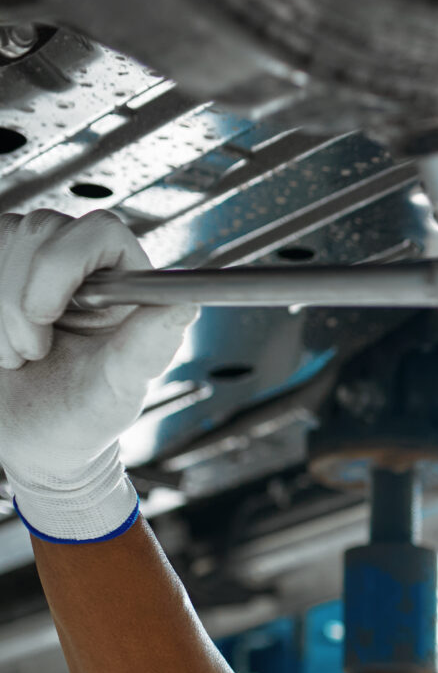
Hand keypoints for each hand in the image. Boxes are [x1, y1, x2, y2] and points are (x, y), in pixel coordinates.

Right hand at [0, 209, 194, 540]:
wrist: (34, 442)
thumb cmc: (84, 419)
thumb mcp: (118, 390)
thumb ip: (148, 346)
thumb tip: (185, 305)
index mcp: (124, 285)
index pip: (100, 230)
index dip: (62, 264)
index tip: (44, 314)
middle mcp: (82, 264)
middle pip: (40, 231)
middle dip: (22, 300)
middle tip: (33, 352)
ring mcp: (35, 262)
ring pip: (3, 239)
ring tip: (19, 353)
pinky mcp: (0, 270)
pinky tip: (2, 342)